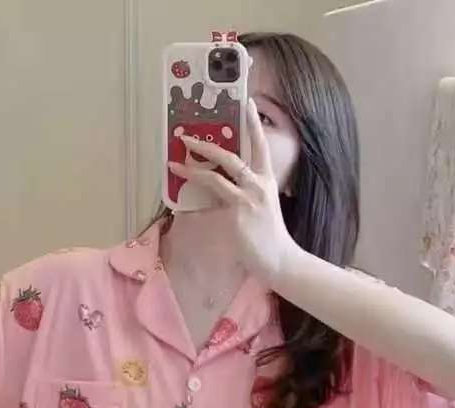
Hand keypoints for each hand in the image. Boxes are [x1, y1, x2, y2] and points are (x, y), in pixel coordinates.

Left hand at [168, 99, 298, 283]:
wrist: (279, 258)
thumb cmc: (269, 237)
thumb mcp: (261, 208)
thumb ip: (244, 194)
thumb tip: (221, 188)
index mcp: (266, 181)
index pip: (260, 146)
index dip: (253, 124)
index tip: (247, 102)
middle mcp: (258, 185)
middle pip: (230, 156)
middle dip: (206, 145)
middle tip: (187, 137)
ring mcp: (247, 198)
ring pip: (215, 176)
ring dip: (192, 169)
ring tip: (176, 162)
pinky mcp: (237, 214)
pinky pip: (211, 202)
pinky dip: (195, 200)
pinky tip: (180, 199)